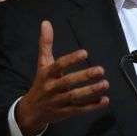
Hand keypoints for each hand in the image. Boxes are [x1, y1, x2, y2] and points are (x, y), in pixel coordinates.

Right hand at [15, 20, 108, 135]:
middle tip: (101, 70)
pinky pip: (79, 110)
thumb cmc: (40, 83)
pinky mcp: (65, 113)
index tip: (85, 53)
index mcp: (47, 74)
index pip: (59, 65)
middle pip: (68, 82)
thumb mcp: (42, 63)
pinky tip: (105, 100)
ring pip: (75, 97)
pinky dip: (92, 106)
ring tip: (105, 84)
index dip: (71, 59)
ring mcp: (59, 101)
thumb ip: (46, 44)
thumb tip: (46, 22)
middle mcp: (52, 88)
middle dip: (85, 76)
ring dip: (91, 91)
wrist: (31, 111)